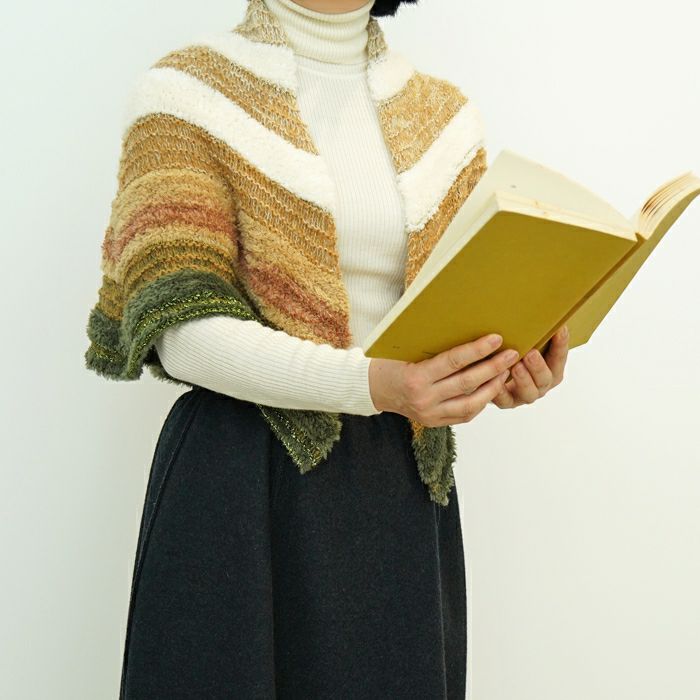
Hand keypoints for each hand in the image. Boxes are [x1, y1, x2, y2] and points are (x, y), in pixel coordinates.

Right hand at [368, 332, 520, 426]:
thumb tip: (468, 331)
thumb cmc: (392, 363)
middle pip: (467, 383)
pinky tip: (491, 388)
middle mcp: (424, 399)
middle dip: (493, 367)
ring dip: (492, 387)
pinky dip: (481, 401)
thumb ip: (435, 348)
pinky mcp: (435, 422)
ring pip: (471, 403)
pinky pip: (465, 414)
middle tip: (512, 354)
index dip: (477, 350)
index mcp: (416, 377)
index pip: (453, 362)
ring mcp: (431, 414)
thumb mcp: (408, 351)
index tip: (496, 339)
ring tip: (506, 372)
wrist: (375, 389)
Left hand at [490, 325, 568, 408]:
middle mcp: (541, 384)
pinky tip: (496, 381)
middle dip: (539, 366)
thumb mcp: (525, 340)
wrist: (488, 372)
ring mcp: (524, 395)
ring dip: (523, 379)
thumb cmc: (512, 352)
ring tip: (516, 366)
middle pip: (546, 378)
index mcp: (552, 368)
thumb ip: (534, 330)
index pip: (560, 357)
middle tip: (531, 354)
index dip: (561, 344)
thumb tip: (541, 300)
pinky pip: (504, 400)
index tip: (559, 329)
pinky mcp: (506, 402)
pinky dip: (501, 391)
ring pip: (529, 392)